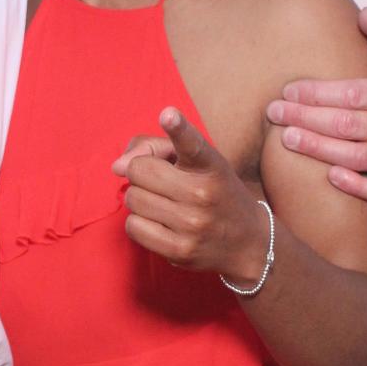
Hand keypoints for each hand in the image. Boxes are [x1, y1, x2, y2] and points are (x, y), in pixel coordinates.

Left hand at [112, 109, 267, 284]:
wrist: (249, 242)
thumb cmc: (215, 192)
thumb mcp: (199, 162)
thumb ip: (155, 148)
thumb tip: (118, 166)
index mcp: (211, 165)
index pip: (193, 143)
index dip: (179, 128)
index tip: (168, 115)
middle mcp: (203, 193)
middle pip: (139, 171)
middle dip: (142, 173)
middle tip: (160, 182)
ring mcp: (192, 225)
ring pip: (133, 199)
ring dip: (140, 198)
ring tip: (163, 203)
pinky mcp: (180, 251)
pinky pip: (133, 227)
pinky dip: (139, 222)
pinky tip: (159, 222)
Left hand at [264, 7, 366, 204]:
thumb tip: (366, 14)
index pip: (357, 93)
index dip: (319, 93)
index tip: (288, 90)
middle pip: (352, 125)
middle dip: (308, 118)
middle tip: (275, 112)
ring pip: (358, 157)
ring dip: (319, 149)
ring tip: (287, 138)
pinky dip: (355, 184)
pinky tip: (328, 176)